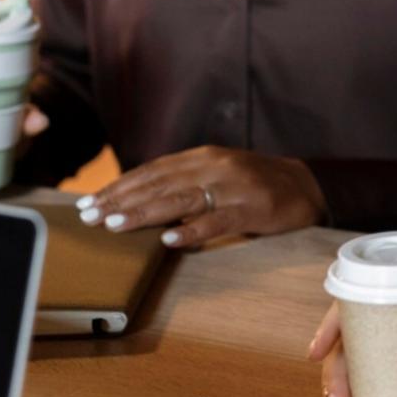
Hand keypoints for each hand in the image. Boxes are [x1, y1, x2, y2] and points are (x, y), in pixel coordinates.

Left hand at [77, 145, 326, 246]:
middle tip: (89, 217)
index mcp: (204, 156)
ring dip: (145, 213)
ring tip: (115, 225)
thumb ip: (183, 180)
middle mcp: (216, 167)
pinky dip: (193, 230)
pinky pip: (218, 221)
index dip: (120, 186)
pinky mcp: (253, 209)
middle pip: (160, 184)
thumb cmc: (254, 183)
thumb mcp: (217, 173)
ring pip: (182, 200)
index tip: (90, 202)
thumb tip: (135, 197)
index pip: (153, 170)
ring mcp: (234, 188)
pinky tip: (170, 240)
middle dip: (121, 201)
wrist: (306, 186)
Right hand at [308, 256, 396, 396]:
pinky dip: (360, 384)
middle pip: (349, 340)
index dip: (328, 329)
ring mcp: (390, 332)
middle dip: (337, 374)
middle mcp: (387, 312)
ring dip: (342, 383)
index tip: (315, 353)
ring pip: (354, 355)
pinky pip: (372, 365)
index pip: (350, 305)